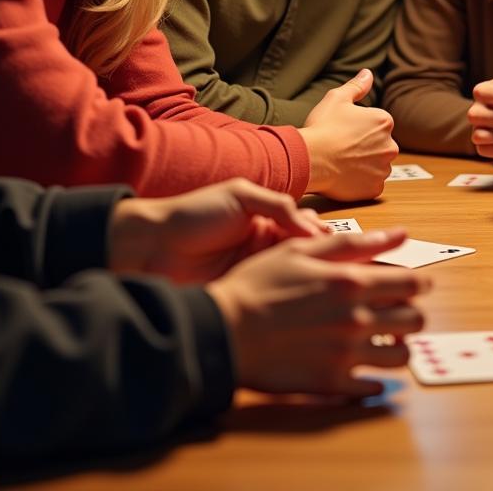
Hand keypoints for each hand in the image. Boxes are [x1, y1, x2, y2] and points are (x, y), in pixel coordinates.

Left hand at [108, 178, 328, 282]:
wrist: (151, 246)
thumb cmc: (194, 214)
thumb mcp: (240, 196)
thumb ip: (277, 205)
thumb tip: (311, 226)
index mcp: (266, 218)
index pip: (305, 225)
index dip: (323, 234)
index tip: (341, 244)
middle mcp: (265, 245)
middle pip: (304, 251)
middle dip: (323, 257)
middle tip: (341, 265)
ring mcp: (255, 269)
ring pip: (292, 274)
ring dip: (310, 277)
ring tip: (328, 281)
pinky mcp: (244, 291)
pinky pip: (272, 291)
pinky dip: (289, 294)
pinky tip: (303, 297)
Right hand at [207, 229, 428, 397]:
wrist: (223, 331)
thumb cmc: (259, 283)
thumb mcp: (301, 249)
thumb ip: (353, 243)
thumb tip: (399, 233)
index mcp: (352, 283)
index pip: (411, 284)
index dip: (422, 283)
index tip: (420, 284)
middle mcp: (357, 320)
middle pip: (414, 321)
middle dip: (412, 314)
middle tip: (398, 312)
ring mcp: (346, 354)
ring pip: (400, 357)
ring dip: (398, 347)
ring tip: (383, 340)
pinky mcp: (331, 384)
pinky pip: (373, 388)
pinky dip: (376, 380)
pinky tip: (365, 370)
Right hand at [301, 70, 397, 200]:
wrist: (309, 159)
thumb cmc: (322, 127)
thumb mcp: (336, 98)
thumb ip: (357, 86)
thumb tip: (368, 73)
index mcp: (384, 121)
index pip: (377, 125)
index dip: (358, 128)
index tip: (343, 132)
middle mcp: (391, 145)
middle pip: (379, 145)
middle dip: (365, 147)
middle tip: (342, 148)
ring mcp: (384, 169)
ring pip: (376, 165)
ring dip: (364, 165)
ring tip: (342, 162)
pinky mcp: (375, 188)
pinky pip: (371, 184)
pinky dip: (360, 182)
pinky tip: (344, 176)